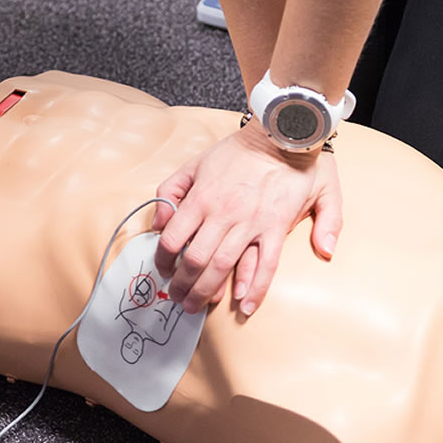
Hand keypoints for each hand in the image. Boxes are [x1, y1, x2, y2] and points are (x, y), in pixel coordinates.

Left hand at [152, 123, 342, 315]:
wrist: (282, 136)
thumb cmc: (240, 151)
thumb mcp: (195, 161)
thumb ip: (171, 189)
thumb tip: (160, 222)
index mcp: (201, 198)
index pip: (172, 238)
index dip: (162, 260)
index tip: (162, 270)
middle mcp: (223, 214)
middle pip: (195, 259)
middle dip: (182, 285)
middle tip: (177, 298)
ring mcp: (250, 223)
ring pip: (223, 266)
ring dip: (207, 291)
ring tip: (197, 306)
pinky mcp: (276, 228)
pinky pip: (266, 264)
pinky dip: (256, 288)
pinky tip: (245, 306)